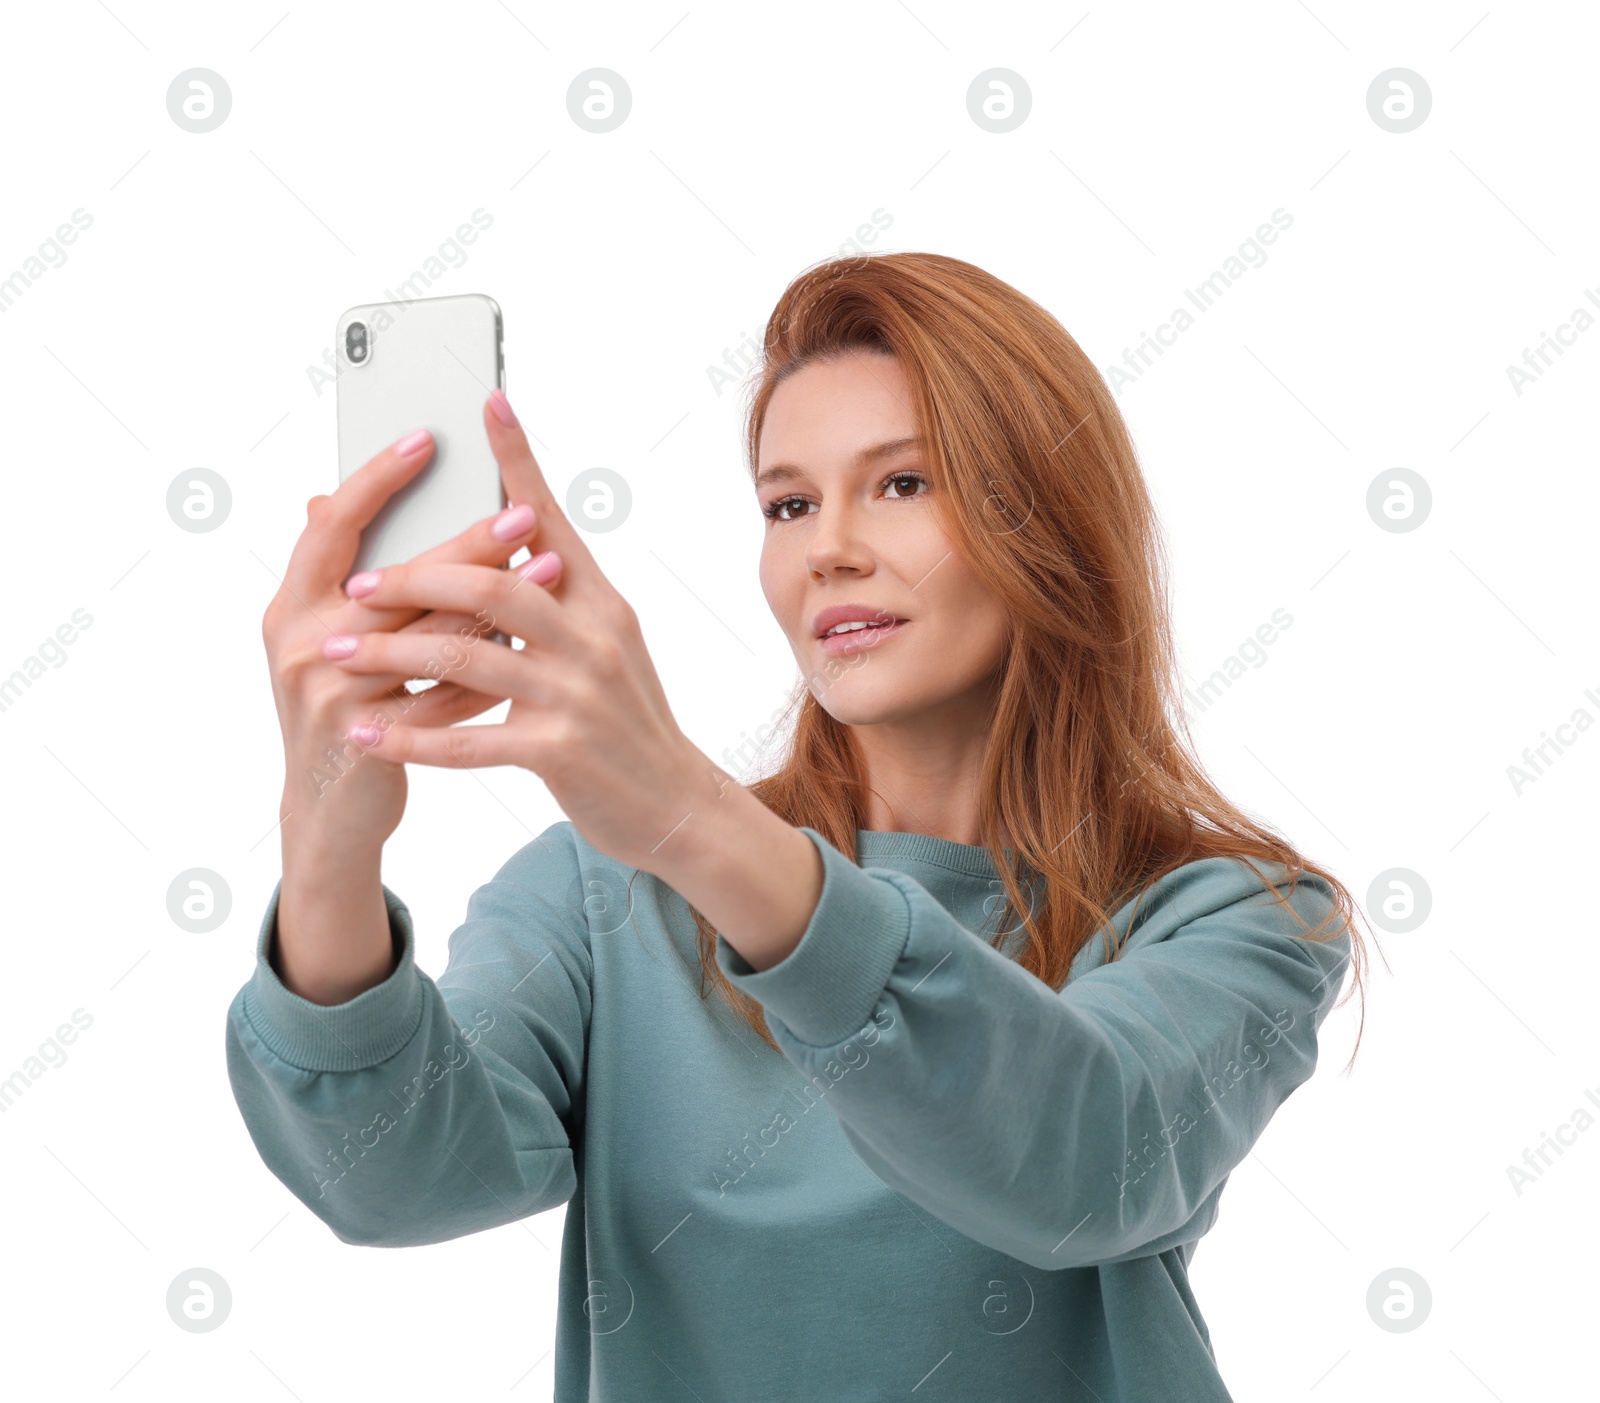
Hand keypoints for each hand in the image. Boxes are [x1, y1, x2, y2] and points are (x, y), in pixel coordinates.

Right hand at [263, 417, 543, 857]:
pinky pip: (449, 699)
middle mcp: (302, 641)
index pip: (334, 523)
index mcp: (293, 602)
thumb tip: (329, 494)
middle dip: (467, 542)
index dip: (377, 478)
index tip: (427, 438)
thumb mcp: (330, 635)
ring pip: (431, 637)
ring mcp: (331, 692)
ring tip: (552, 570)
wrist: (330, 807)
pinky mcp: (368, 737)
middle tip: (523, 511)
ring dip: (498, 602)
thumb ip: (342, 574)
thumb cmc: (345, 704)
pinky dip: (497, 669)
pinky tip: (539, 644)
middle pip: (399, 578)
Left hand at [321, 390, 726, 874]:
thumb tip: (511, 540)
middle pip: (493, 584)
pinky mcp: (560, 752)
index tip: (486, 404)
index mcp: (602, 603)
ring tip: (336, 652)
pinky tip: (370, 733)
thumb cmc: (628, 721)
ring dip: (392, 653)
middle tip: (357, 581)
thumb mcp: (606, 645)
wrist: (677, 804)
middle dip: (414, 577)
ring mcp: (577, 696)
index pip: (553, 520)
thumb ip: (557, 597)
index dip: (519, 461)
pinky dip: (412, 737)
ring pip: (468, 657)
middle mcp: (593, 639)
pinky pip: (469, 740)